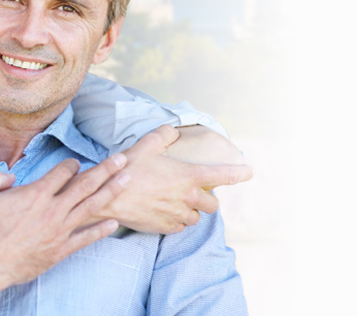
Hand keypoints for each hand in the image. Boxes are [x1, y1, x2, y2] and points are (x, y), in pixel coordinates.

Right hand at [0, 156, 129, 294]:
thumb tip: (10, 176)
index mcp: (35, 193)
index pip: (62, 172)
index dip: (71, 164)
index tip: (75, 163)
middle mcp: (52, 209)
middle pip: (86, 184)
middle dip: (106, 169)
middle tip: (122, 159)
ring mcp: (59, 230)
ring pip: (92, 207)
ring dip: (111, 191)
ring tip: (126, 180)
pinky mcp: (60, 250)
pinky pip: (86, 237)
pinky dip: (101, 230)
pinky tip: (114, 223)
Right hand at [104, 125, 254, 233]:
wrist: (107, 198)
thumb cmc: (127, 171)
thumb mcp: (145, 146)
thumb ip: (163, 135)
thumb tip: (172, 130)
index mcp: (188, 176)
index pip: (223, 175)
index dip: (239, 173)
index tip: (250, 172)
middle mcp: (188, 197)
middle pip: (212, 204)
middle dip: (207, 199)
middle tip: (194, 193)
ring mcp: (178, 214)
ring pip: (196, 218)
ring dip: (191, 211)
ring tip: (176, 204)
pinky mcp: (166, 227)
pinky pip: (180, 227)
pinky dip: (177, 221)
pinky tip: (165, 213)